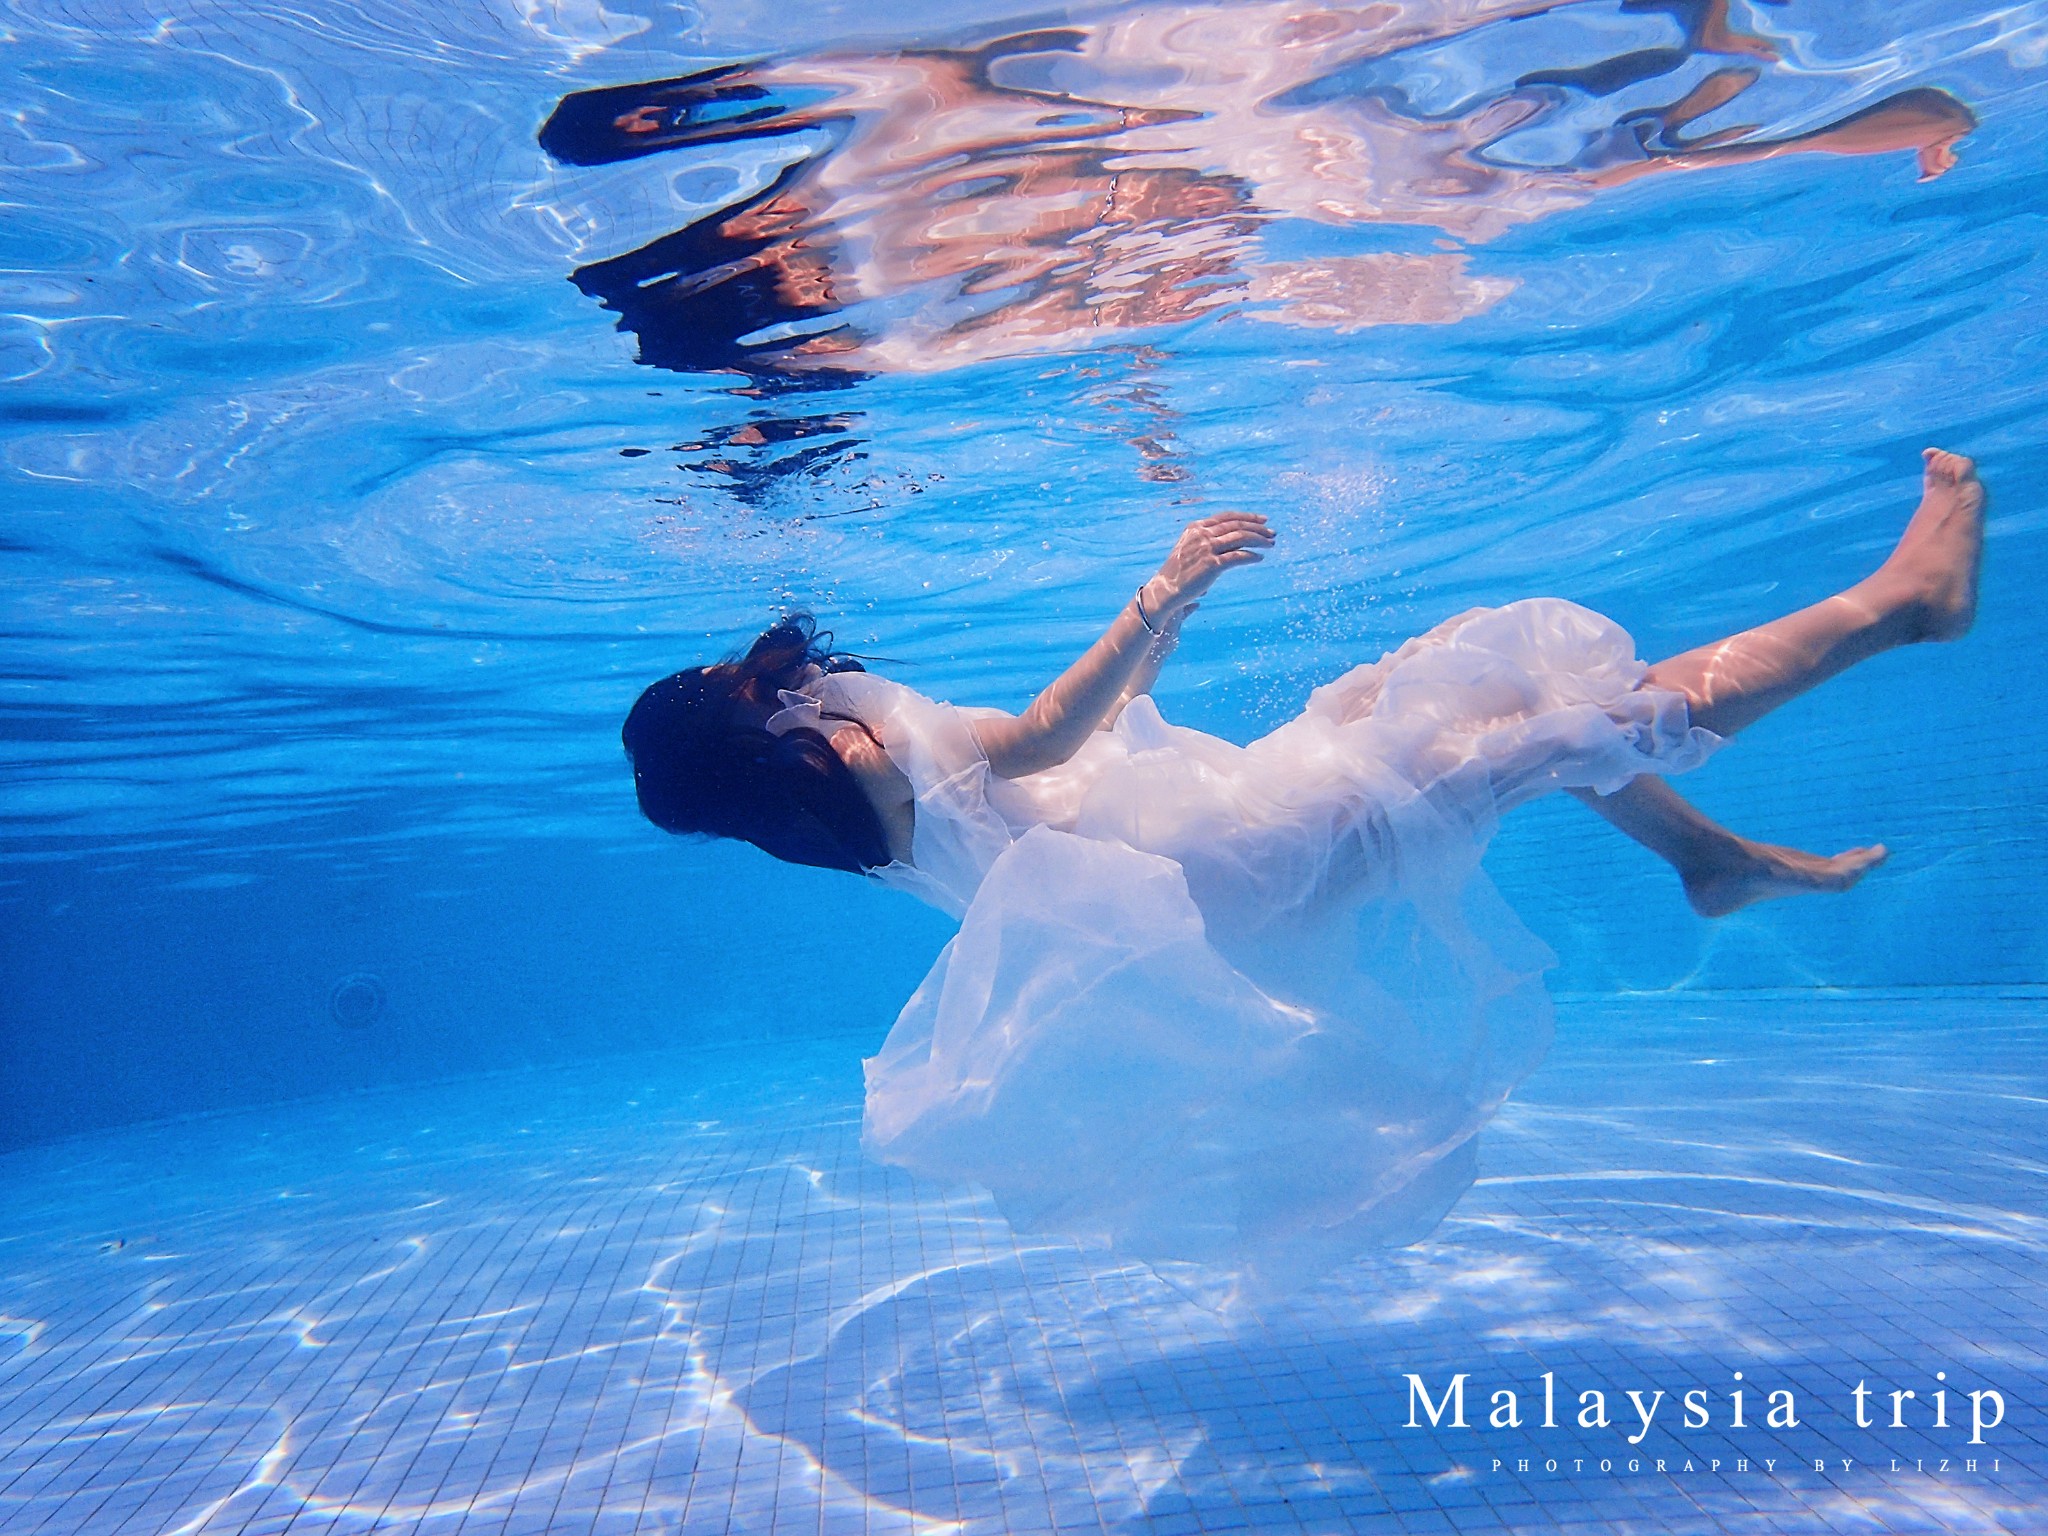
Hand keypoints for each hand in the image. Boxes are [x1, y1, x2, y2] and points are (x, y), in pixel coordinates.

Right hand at [1143, 512, 1274, 615]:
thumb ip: (1209, 539)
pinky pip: (1238, 556)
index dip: (1247, 517)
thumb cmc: (1179, 572)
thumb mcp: (1191, 548)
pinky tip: (1260, 558)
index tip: (1263, 520)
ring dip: (1259, 540)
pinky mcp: (1212, 565)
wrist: (1166, 589)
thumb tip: (1234, 540)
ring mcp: (1206, 548)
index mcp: (1196, 527)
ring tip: (1271, 544)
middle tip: (1273, 532)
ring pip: (1241, 537)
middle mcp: (1201, 534)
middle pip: (1237, 525)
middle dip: (1258, 528)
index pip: (1227, 517)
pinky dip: (1252, 556)